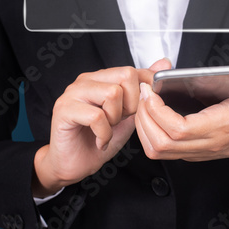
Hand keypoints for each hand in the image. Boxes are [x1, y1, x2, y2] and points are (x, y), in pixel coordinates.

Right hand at [32, 59, 171, 196]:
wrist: (74, 165)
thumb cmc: (97, 140)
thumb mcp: (128, 115)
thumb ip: (143, 91)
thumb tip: (164, 63)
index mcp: (100, 78)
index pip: (132, 70)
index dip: (142, 93)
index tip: (137, 112)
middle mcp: (85, 81)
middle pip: (125, 76)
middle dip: (131, 104)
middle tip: (119, 121)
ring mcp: (72, 93)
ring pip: (112, 93)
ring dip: (115, 119)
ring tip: (107, 130)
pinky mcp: (64, 110)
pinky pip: (96, 116)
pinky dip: (103, 134)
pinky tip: (100, 141)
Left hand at [134, 63, 228, 172]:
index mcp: (219, 127)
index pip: (180, 129)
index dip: (157, 111)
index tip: (150, 91)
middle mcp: (205, 143)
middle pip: (161, 143)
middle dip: (144, 117)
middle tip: (143, 94)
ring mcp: (195, 151)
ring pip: (157, 150)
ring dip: (142, 127)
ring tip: (142, 104)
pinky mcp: (188, 153)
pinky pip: (159, 151)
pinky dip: (146, 134)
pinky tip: (148, 115)